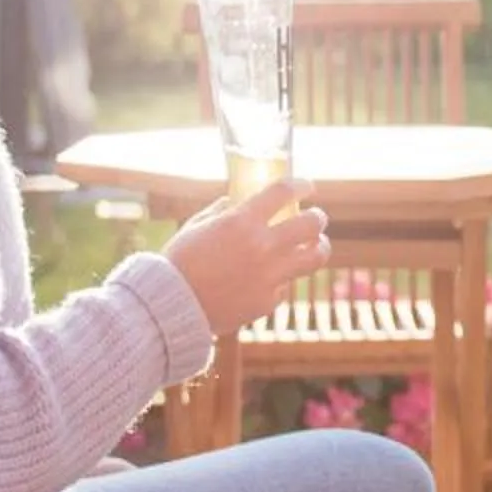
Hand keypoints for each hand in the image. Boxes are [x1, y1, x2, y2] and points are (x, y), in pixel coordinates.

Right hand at [161, 178, 330, 338]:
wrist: (171, 306)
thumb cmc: (179, 261)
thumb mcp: (196, 226)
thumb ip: (221, 210)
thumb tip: (236, 201)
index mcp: (241, 221)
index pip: (283, 192)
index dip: (301, 185)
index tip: (307, 187)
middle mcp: (262, 246)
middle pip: (312, 224)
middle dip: (318, 217)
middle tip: (316, 218)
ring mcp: (269, 275)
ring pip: (315, 257)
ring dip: (319, 247)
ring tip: (317, 245)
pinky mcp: (268, 301)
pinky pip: (285, 285)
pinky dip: (280, 280)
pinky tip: (269, 279)